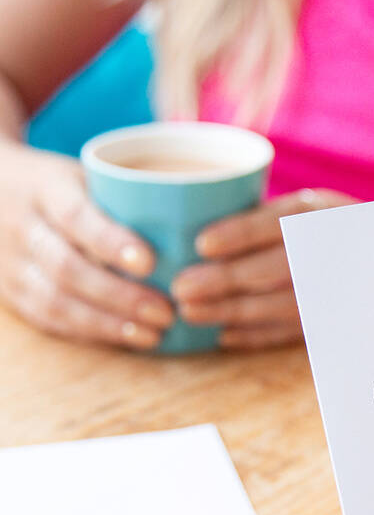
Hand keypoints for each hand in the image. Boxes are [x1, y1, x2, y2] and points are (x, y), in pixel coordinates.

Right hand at [0, 142, 173, 347]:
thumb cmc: (67, 183)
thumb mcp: (89, 174)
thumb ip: (133, 195)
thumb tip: (211, 215)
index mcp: (45, 188)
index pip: (74, 216)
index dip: (110, 241)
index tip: (150, 263)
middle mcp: (22, 226)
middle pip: (67, 269)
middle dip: (121, 297)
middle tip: (168, 312)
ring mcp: (10, 263)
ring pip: (54, 302)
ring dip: (107, 324)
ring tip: (153, 335)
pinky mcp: (11, 292)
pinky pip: (47, 319)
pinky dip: (88, 333)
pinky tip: (126, 339)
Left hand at [172, 189, 352, 348]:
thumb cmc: (323, 232)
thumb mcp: (304, 213)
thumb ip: (263, 220)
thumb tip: (195, 239)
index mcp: (325, 213)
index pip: (283, 221)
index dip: (242, 233)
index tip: (202, 245)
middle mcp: (337, 249)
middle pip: (281, 266)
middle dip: (228, 279)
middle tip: (181, 288)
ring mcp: (341, 289)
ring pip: (285, 305)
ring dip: (235, 311)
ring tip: (191, 313)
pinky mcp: (336, 322)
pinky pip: (294, 333)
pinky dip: (257, 336)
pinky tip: (224, 336)